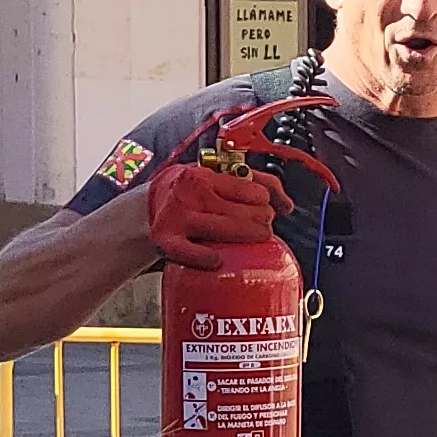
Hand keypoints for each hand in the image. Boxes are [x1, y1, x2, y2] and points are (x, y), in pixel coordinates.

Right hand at [148, 162, 284, 270]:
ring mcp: (179, 217)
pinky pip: (189, 252)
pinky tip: (217, 261)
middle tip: (262, 227)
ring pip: (225, 229)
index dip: (264, 201)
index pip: (252, 189)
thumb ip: (254, 184)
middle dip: (262, 221)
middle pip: (244, 211)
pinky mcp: (167, 240)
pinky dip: (205, 258)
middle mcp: (191, 193)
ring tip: (256, 239)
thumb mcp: (216, 180)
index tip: (263, 207)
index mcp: (205, 175)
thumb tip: (288, 205)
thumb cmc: (190, 194)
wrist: (149, 208)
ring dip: (248, 237)